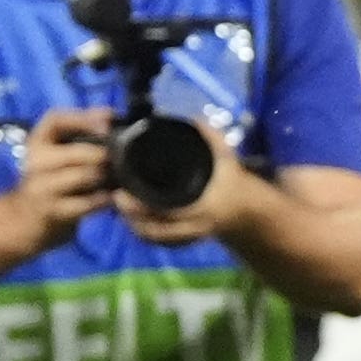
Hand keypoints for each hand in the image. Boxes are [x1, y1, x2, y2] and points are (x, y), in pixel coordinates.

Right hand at [11, 108, 114, 248]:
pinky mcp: (52, 211)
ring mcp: (42, 188)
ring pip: (84, 176)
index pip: (54, 120)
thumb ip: (80, 137)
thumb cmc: (51, 181)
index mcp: (38, 143)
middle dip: (103, 155)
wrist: (25, 219)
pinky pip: (87, 203)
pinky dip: (104, 200)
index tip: (109, 120)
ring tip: (119, 177)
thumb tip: (112, 117)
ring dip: (106, 177)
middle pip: (77, 152)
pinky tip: (111, 198)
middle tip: (120, 158)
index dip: (83, 118)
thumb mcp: (58, 155)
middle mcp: (36, 162)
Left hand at [114, 116, 244, 249]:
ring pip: (154, 238)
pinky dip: (142, 232)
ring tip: (120, 206)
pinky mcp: (182, 239)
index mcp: (205, 206)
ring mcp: (188, 235)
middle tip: (117, 197)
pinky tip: (131, 218)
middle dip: (132, 216)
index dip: (142, 206)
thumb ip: (211, 138)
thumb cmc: (232, 180)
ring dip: (134, 225)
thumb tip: (191, 120)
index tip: (124, 191)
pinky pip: (158, 241)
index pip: (168, 212)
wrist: (244, 208)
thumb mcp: (227, 156)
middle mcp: (196, 225)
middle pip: (155, 229)